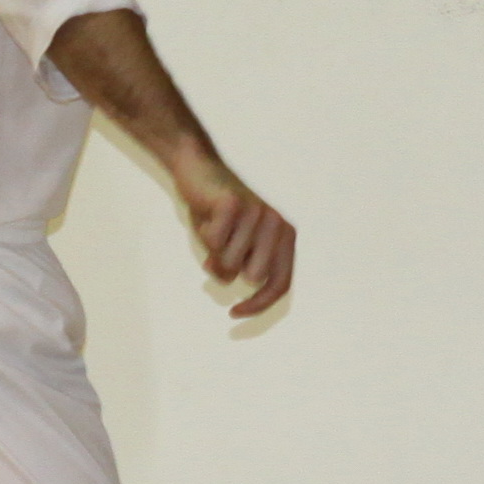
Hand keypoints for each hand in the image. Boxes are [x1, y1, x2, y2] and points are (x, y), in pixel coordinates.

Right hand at [172, 154, 297, 316]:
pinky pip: (213, 243)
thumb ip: (237, 268)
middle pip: (252, 277)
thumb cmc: (216, 213)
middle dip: (226, 269)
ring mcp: (258, 214)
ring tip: (213, 227)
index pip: (279, 284)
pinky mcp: (235, 205)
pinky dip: (203, 234)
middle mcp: (277, 226)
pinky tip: (205, 215)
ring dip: (212, 251)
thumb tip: (227, 278)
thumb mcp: (232, 246)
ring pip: (228, 262)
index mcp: (284, 237)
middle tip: (217, 246)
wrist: (198, 169)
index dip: (258, 305)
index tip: (234, 314)